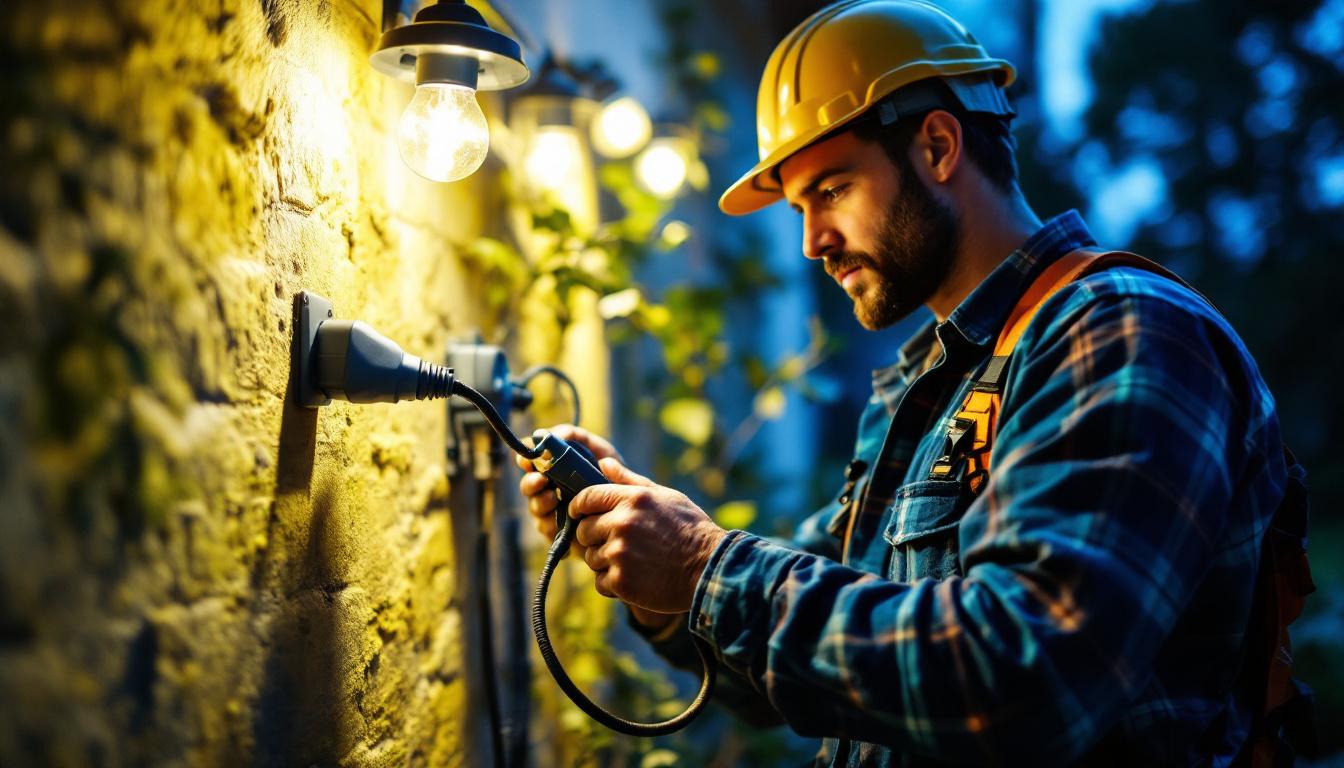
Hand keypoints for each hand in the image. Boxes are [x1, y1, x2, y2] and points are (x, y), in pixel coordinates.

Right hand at [515, 425, 621, 557]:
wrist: (631, 507)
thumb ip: (577, 437)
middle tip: (541, 481)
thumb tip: (554, 434)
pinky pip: (547, 531)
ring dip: (541, 502)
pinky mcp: (559, 534)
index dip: (525, 460)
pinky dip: (552, 525)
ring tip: (554, 499)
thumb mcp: (598, 450)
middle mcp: (548, 490)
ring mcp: (552, 512)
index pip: (529, 462)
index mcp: (553, 469)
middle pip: (527, 486)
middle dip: (530, 483)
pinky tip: (562, 521)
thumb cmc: (611, 475)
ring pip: (535, 509)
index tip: (529, 460)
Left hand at [570, 458, 726, 614]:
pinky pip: (600, 582)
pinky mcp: (621, 581)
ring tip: (632, 562)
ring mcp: (619, 553)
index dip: (578, 507)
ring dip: (605, 562)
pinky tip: (635, 579)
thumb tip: (603, 464)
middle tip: (617, 545)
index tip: (578, 514)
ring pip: (591, 558)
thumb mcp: (665, 496)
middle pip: (584, 530)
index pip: (587, 498)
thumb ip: (630, 481)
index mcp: (632, 499)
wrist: (709, 568)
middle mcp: (622, 523)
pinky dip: (613, 584)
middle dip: (594, 538)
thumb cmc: (690, 530)